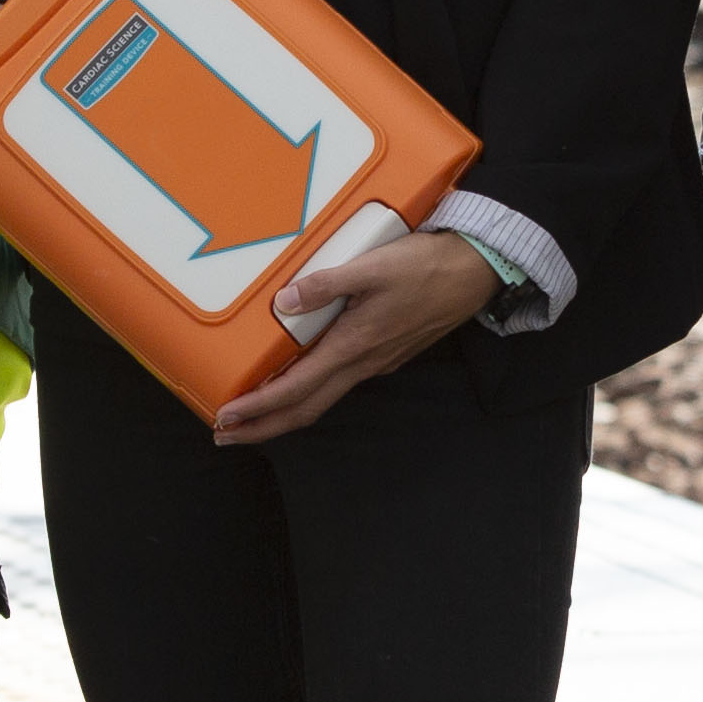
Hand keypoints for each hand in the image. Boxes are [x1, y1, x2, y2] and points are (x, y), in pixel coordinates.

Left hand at [211, 228, 497, 447]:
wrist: (476, 273)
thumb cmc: (426, 267)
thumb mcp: (372, 266)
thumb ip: (326, 282)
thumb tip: (285, 301)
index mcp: (353, 345)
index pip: (296, 389)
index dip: (258, 408)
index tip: (226, 418)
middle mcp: (363, 363)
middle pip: (305, 410)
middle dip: (263, 428)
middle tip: (226, 435)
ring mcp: (376, 362)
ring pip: (322, 399)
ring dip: (284, 411)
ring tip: (252, 414)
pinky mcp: (385, 354)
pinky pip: (338, 383)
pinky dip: (309, 392)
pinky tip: (296, 380)